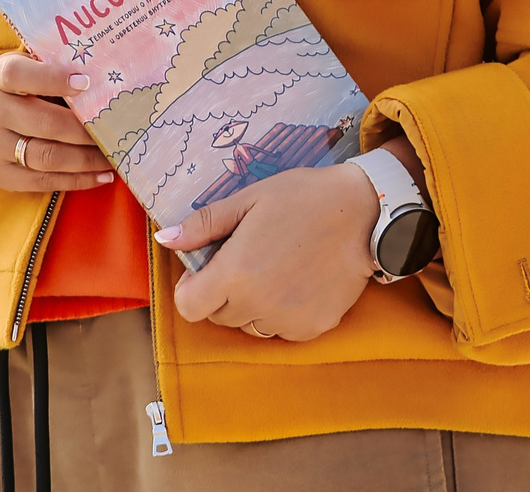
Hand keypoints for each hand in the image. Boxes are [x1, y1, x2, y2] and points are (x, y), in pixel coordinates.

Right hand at [0, 49, 113, 192]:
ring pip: (48, 156)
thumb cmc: (9, 92)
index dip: (52, 78)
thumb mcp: (17, 70)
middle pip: (45, 122)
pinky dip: (77, 180)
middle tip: (118, 131)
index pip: (19, 75)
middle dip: (86, 130)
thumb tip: (102, 79)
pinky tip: (101, 175)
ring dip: (88, 159)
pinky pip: (43, 181)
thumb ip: (48, 71)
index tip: (86, 82)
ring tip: (114, 156)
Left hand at [157, 159, 376, 340]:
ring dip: (249, 306)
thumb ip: (202, 225)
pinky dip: (279, 313)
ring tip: (270, 269)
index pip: (189, 307)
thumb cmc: (302, 198)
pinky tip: (294, 281)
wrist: (365, 213)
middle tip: (243, 259)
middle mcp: (258, 305)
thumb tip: (164, 238)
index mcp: (235, 274)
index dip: (190, 289)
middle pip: (218, 316)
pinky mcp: (313, 328)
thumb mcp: (246, 201)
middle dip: (220, 293)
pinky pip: (280, 330)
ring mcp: (288, 320)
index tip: (204, 269)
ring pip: (249, 326)